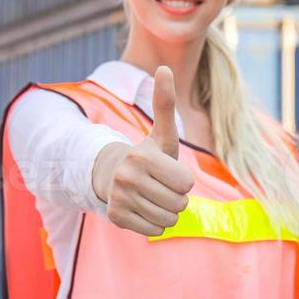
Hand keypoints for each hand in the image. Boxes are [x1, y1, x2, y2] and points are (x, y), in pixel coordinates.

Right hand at [91, 66, 194, 236]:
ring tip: (153, 196)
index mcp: (142, 157)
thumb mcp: (161, 133)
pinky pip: (155, 230)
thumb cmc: (146, 155)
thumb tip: (164, 67)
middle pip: (180, 204)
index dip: (183, 180)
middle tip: (161, 186)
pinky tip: (143, 208)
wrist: (111, 175)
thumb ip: (165, 104)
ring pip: (168, 219)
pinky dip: (155, 223)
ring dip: (167, 211)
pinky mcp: (116, 218)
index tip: (168, 172)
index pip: (186, 184)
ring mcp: (120, 199)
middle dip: (177, 197)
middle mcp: (128, 178)